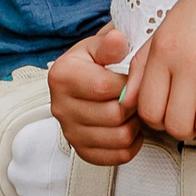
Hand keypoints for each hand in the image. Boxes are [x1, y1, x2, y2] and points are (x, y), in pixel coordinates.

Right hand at [49, 26, 139, 166]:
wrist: (85, 78)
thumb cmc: (95, 61)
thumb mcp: (100, 44)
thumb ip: (110, 43)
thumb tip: (117, 40)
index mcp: (62, 76)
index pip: (105, 87)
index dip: (130, 82)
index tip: (135, 76)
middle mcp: (60, 106)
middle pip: (114, 115)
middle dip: (133, 104)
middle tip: (136, 94)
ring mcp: (70, 131)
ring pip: (119, 137)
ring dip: (134, 124)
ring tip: (132, 109)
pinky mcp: (81, 149)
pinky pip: (117, 156)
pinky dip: (131, 144)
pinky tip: (129, 126)